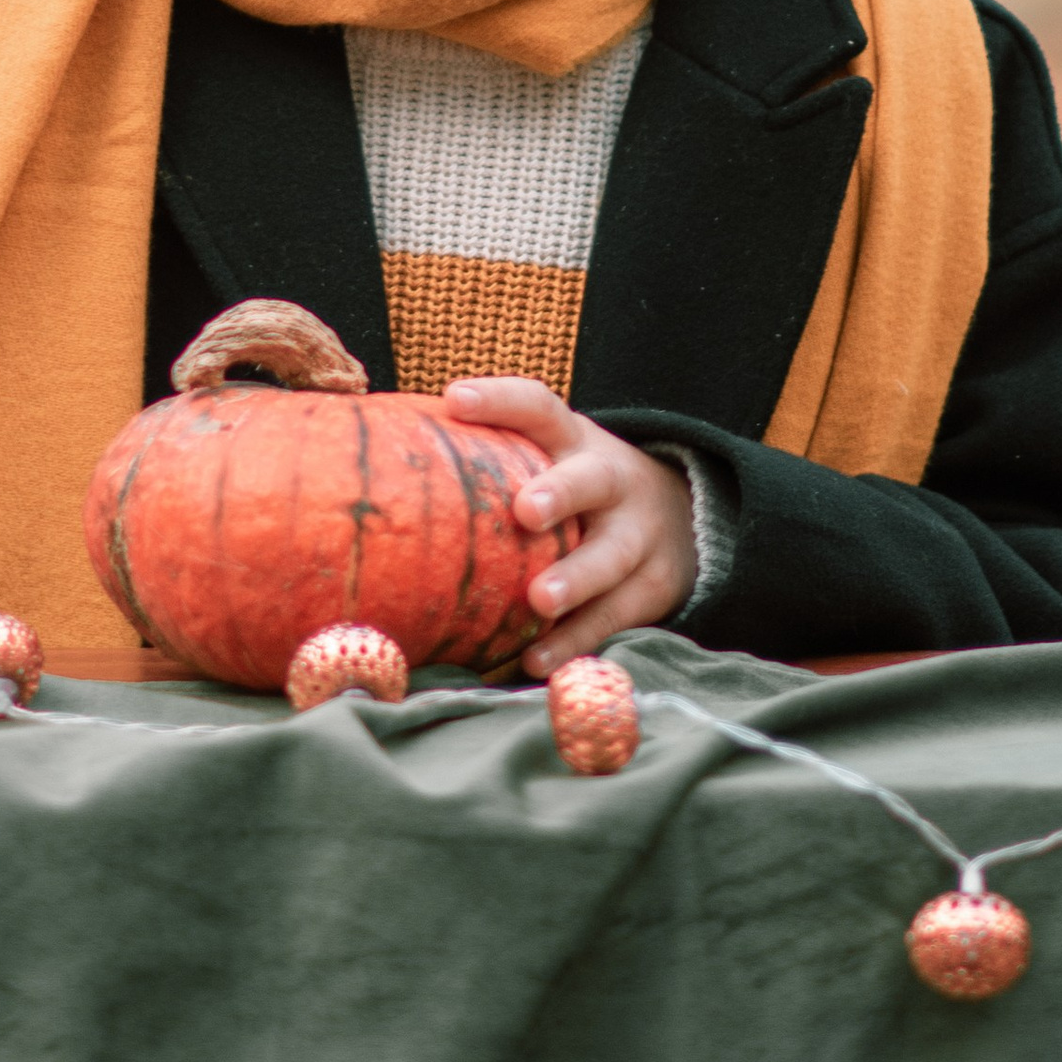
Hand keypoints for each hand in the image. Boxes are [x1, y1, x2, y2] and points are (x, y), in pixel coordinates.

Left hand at [440, 376, 694, 674]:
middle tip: (524, 511)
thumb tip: (377, 460)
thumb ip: (491, 461)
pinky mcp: (655, 586)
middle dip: (560, 493)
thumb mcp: (552, 459)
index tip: (455, 400)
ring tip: (539, 601)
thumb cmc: (577, 489)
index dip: (500, 401)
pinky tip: (537, 660)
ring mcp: (640, 535)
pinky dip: (576, 640)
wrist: (684, 517)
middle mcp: (613, 481)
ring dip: (576, 579)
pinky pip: (615, 616)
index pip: (538, 407)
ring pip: (612, 555)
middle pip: (592, 479)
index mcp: (574, 441)